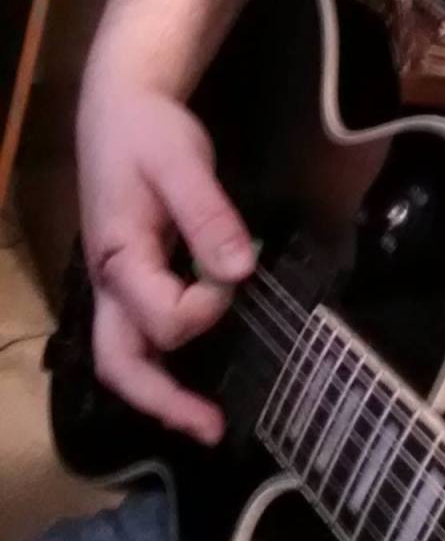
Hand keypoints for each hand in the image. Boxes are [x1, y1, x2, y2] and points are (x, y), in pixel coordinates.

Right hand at [77, 86, 255, 443]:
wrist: (121, 109)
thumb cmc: (148, 133)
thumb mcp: (180, 162)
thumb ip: (207, 216)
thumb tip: (237, 271)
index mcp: (117, 257)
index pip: (161, 315)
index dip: (205, 307)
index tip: (235, 273)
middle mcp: (110, 284)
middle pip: (120, 361)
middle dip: (164, 401)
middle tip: (213, 430)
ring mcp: (117, 286)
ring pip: (125, 357)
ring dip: (162, 393)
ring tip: (207, 421)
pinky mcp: (132, 279)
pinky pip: (139, 336)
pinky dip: (163, 365)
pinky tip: (196, 375)